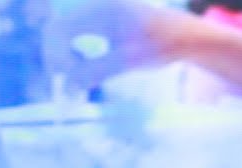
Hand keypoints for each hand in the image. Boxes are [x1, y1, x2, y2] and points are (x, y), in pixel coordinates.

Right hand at [40, 0, 173, 93]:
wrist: (185, 37)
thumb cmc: (161, 47)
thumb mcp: (128, 61)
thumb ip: (96, 70)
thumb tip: (66, 86)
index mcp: (100, 9)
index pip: (60, 29)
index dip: (56, 56)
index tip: (67, 83)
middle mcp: (95, 4)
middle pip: (57, 28)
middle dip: (57, 57)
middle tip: (66, 86)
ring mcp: (97, 10)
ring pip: (64, 31)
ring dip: (64, 55)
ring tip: (75, 79)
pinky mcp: (101, 18)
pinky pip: (75, 32)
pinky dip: (72, 50)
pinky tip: (83, 67)